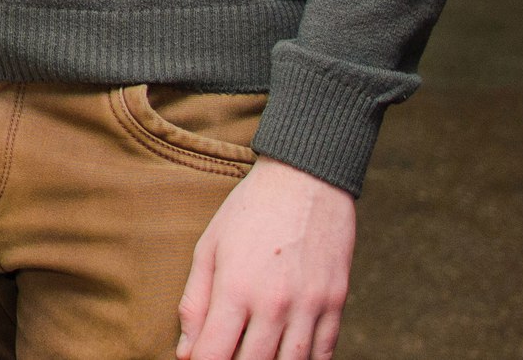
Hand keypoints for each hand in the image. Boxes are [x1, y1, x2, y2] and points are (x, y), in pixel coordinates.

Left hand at [177, 158, 356, 359]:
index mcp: (236, 288)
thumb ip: (196, 303)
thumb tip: (186, 352)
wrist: (305, 180)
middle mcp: (274, 303)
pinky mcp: (336, 303)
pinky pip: (324, 353)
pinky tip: (288, 356)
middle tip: (228, 354)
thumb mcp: (209, 248)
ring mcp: (310, 306)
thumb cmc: (249, 212)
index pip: (214, 354)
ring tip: (255, 354)